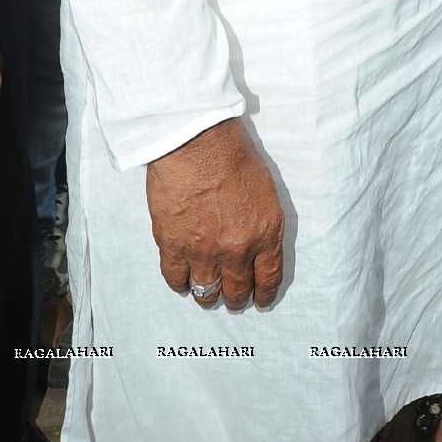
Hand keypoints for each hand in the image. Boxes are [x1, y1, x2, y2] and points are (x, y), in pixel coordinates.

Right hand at [146, 117, 284, 311]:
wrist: (197, 140)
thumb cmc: (233, 152)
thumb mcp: (265, 188)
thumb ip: (262, 222)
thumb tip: (255, 242)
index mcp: (265, 233)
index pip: (269, 278)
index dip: (264, 295)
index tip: (260, 302)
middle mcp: (237, 250)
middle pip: (237, 290)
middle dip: (236, 298)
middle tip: (233, 299)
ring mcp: (203, 252)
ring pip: (207, 292)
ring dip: (208, 296)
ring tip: (207, 294)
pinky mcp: (173, 246)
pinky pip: (176, 279)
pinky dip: (181, 284)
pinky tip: (184, 281)